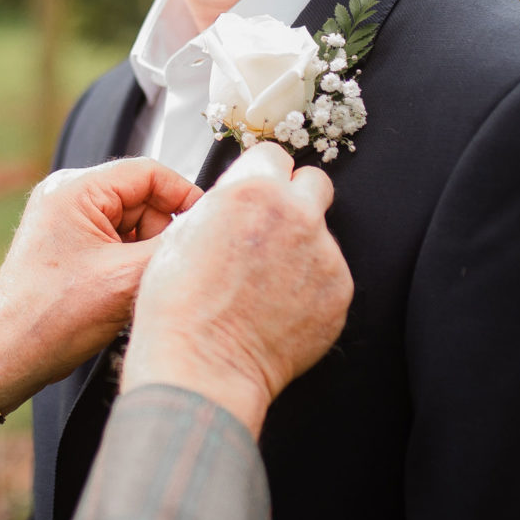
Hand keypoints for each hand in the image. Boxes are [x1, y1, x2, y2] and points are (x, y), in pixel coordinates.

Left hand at [0, 158, 200, 419]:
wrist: (5, 357)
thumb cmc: (49, 318)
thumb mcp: (127, 280)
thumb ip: (174, 246)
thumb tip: (210, 229)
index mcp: (75, 189)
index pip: (150, 172)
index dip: (184, 198)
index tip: (204, 226)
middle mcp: (66, 196)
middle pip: (143, 199)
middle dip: (159, 235)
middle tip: (156, 271)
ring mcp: (64, 221)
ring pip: (132, 225)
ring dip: (143, 255)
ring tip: (133, 289)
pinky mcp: (66, 247)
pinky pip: (114, 244)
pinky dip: (127, 266)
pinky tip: (122, 295)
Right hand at [120, 143, 352, 436]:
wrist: (202, 365)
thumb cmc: (181, 306)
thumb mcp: (185, 231)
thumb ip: (226, 203)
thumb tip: (241, 198)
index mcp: (253, 190)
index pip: (275, 154)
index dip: (263, 175)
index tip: (258, 192)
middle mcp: (296, 215)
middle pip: (315, 182)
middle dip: (296, 199)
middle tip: (273, 228)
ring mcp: (323, 255)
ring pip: (321, 233)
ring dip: (301, 248)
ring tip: (265, 283)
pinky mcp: (338, 292)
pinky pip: (329, 276)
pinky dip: (311, 287)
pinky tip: (279, 306)